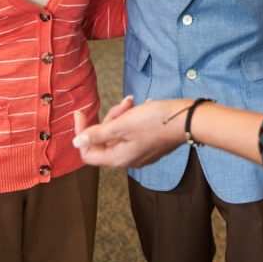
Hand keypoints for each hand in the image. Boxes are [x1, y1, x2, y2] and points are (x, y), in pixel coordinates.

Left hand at [73, 98, 190, 167]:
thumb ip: (97, 134)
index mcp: (118, 158)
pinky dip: (133, 119)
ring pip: (119, 134)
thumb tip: (75, 143)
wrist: (187, 120)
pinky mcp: (149, 145)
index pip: (87, 152)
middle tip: (122, 104)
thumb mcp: (123, 124)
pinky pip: (132, 133)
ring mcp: (140, 153)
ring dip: (122, 116)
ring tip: (133, 102)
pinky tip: (143, 107)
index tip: (82, 113)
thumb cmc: (155, 121)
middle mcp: (127, 159)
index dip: (81, 133)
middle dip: (109, 118)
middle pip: (104, 141)